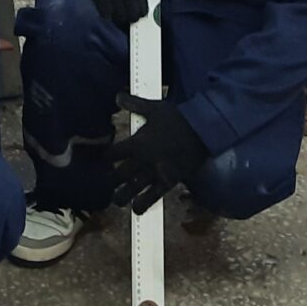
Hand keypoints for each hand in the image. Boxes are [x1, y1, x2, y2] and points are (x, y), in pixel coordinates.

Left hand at [109, 94, 207, 213]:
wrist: (202, 129)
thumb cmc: (177, 117)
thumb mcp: (154, 108)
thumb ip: (134, 104)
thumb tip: (118, 95)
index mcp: (137, 142)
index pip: (113, 154)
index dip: (106, 158)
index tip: (105, 160)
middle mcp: (143, 160)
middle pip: (119, 175)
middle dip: (111, 180)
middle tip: (107, 183)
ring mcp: (155, 172)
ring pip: (132, 189)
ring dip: (122, 196)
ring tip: (117, 200)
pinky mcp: (169, 180)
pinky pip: (153, 196)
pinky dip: (144, 204)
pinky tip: (137, 209)